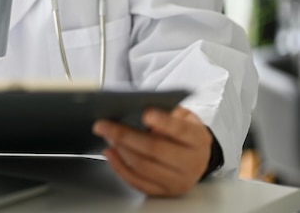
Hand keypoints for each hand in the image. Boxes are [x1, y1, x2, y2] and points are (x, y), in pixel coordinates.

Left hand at [92, 107, 211, 196]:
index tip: (145, 114)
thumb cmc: (184, 134)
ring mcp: (177, 180)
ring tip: (107, 136)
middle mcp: (191, 163)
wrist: (196, 158)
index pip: (180, 130)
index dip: (163, 122)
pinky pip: (137, 181)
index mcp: (197, 140)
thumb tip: (138, 111)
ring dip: (120, 149)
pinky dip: (120, 166)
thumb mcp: (182, 117)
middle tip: (105, 125)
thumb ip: (166, 113)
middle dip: (125, 135)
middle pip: (154, 149)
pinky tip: (110, 152)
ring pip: (143, 166)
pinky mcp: (163, 191)